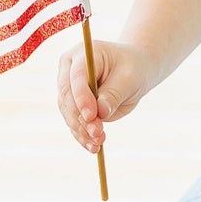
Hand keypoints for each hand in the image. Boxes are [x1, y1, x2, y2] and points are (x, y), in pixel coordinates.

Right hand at [56, 39, 154, 153]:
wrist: (134, 70)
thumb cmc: (133, 68)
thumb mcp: (129, 78)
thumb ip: (114, 94)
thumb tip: (100, 113)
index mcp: (82, 53)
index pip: (76, 77)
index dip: (82, 97)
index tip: (92, 116)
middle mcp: (69, 69)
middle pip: (67, 96)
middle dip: (81, 118)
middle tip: (98, 134)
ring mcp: (67, 86)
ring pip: (68, 112)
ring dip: (81, 130)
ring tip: (99, 143)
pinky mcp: (71, 104)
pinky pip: (73, 122)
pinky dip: (82, 136)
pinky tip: (93, 147)